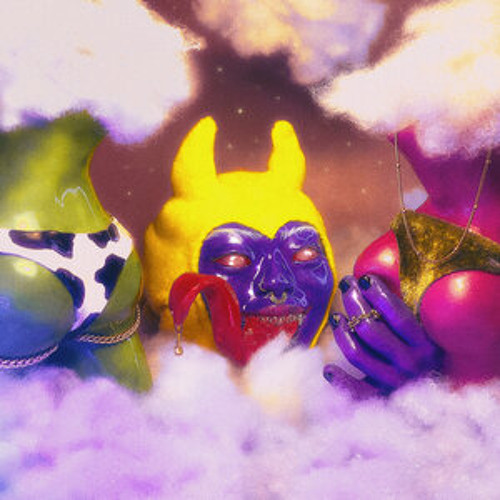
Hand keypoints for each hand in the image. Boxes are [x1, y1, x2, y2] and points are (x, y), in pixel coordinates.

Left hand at [324, 274, 441, 393]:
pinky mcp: (381, 400)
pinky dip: (340, 380)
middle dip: (354, 303)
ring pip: (357, 354)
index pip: (398, 316)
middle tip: (346, 286)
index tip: (364, 279)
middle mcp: (412, 365)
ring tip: (336, 318)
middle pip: (371, 330)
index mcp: (426, 345)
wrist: (437, 406)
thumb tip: (372, 281)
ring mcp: (395, 384)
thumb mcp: (425, 336)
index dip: (378, 294)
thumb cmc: (424, 358)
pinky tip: (329, 369)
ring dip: (342, 333)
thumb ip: (403, 314)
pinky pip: (355, 391)